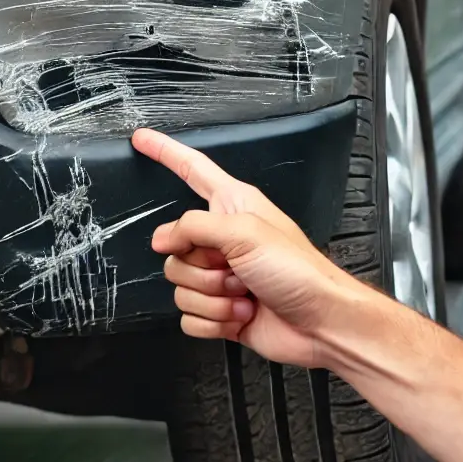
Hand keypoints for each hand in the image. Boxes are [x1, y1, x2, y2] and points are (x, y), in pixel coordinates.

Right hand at [132, 128, 363, 367]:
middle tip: (235, 270)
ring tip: (245, 295)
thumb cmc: (299, 271)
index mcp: (233, 206)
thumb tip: (161, 238)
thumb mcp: (245, 232)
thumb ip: (194, 227)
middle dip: (202, 268)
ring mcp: (221, 278)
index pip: (192, 170)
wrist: (321, 323)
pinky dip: (213, 322)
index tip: (141, 138)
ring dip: (213, 299)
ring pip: (179, 287)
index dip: (166, 152)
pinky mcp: (220, 311)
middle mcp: (224, 239)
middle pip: (174, 248)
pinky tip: (240, 317)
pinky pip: (188, 317)